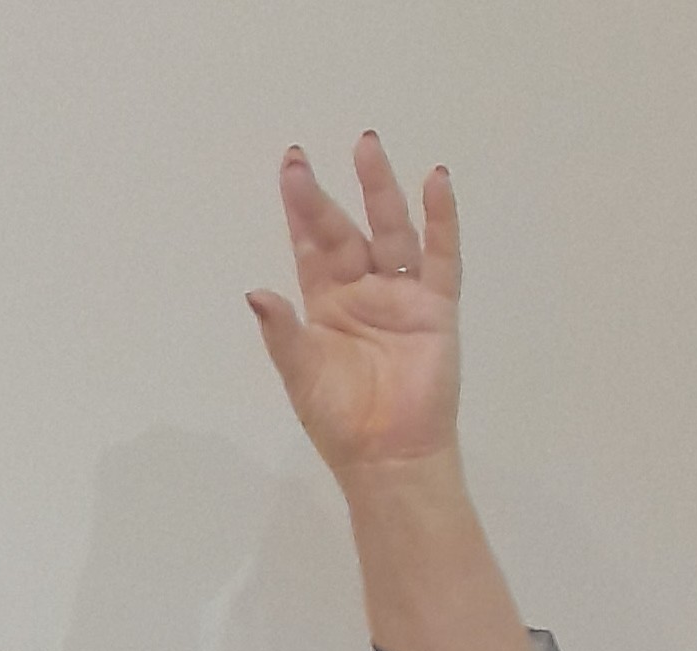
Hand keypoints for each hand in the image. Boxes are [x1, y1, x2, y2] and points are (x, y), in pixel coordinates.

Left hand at [249, 133, 462, 480]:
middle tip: (308, 156)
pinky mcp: (436, 306)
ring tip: (367, 148)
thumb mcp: (301, 375)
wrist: (388, 457)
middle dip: (328, 194)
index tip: (291, 170)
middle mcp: (362, 291)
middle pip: (345, 230)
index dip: (301, 210)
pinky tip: (436, 181)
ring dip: (380, 190)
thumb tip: (254, 292)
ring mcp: (401, 295)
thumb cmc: (341, 422)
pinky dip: (441, 220)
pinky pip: (441, 255)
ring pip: (391, 230)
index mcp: (326, 306)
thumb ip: (281, 333)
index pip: (311, 247)